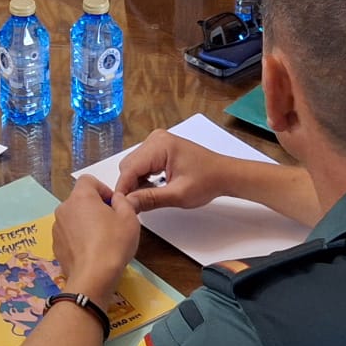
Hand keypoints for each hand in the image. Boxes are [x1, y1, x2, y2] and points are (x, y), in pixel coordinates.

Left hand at [52, 175, 140, 299]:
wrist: (93, 277)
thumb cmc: (113, 244)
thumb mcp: (129, 218)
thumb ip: (123, 201)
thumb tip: (116, 199)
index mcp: (81, 197)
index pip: (88, 180)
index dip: (103, 189)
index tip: (113, 204)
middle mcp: (64, 208)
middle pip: (80, 199)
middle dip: (95, 207)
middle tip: (111, 223)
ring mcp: (57, 228)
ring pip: (73, 218)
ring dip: (85, 223)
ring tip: (101, 240)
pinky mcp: (56, 245)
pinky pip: (68, 234)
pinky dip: (78, 238)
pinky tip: (91, 252)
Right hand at [116, 129, 232, 212]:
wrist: (224, 174)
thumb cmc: (207, 181)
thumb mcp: (178, 195)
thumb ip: (151, 199)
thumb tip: (128, 203)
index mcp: (160, 145)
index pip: (130, 168)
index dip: (123, 189)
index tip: (120, 207)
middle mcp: (155, 139)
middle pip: (129, 166)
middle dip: (130, 186)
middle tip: (136, 206)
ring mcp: (157, 142)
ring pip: (133, 166)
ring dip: (136, 183)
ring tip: (146, 199)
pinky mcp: (159, 149)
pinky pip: (142, 164)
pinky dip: (142, 179)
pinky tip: (151, 190)